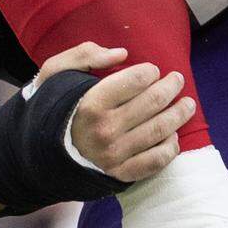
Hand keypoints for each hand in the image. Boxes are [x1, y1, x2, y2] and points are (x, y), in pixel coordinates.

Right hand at [39, 42, 194, 181]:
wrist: (39, 149)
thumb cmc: (52, 105)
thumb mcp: (55, 72)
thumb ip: (84, 55)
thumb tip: (122, 53)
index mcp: (90, 103)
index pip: (134, 81)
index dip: (149, 72)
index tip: (153, 70)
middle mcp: (105, 130)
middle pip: (152, 104)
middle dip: (170, 88)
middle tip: (177, 80)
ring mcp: (114, 155)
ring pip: (159, 131)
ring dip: (179, 115)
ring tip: (187, 104)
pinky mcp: (121, 173)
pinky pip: (155, 161)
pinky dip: (170, 148)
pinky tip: (173, 135)